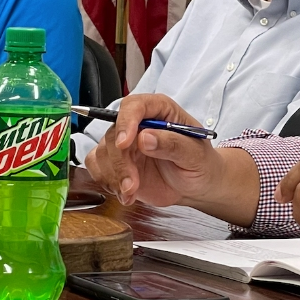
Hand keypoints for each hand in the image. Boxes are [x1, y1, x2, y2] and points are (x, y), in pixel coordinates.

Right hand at [84, 94, 256, 222]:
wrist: (198, 185)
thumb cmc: (201, 164)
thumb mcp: (195, 154)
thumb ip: (173, 144)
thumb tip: (145, 137)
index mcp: (160, 110)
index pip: (134, 106)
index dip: (126, 122)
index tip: (125, 143)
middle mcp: (139, 124)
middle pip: (113, 133)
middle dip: (120, 162)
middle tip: (131, 183)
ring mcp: (126, 143)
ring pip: (101, 152)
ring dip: (113, 175)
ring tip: (131, 191)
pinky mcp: (117, 162)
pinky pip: (97, 167)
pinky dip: (108, 183)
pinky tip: (126, 193)